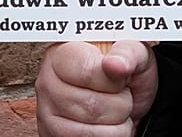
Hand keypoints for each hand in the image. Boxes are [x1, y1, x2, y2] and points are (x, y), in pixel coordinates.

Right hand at [35, 40, 156, 136]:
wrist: (129, 99)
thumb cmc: (126, 73)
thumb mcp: (135, 54)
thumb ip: (127, 52)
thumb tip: (115, 64)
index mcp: (62, 52)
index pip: (86, 71)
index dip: (113, 80)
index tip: (120, 75)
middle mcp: (47, 81)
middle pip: (92, 106)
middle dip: (119, 104)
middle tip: (118, 93)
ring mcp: (46, 112)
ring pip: (91, 131)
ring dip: (116, 123)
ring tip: (112, 108)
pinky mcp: (51, 134)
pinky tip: (104, 124)